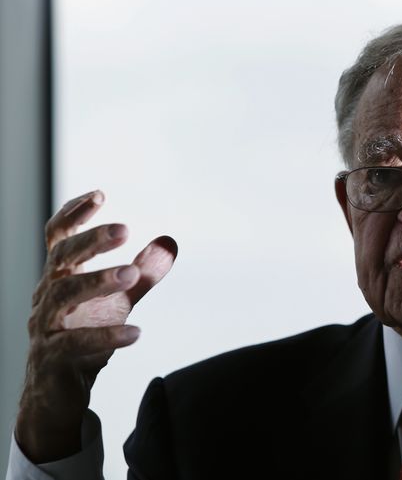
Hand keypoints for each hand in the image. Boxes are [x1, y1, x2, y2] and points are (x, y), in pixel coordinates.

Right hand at [15, 190, 177, 461]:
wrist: (56, 392)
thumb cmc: (83, 334)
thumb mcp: (119, 301)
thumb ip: (143, 273)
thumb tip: (170, 241)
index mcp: (60, 277)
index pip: (59, 237)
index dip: (74, 214)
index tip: (99, 194)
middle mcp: (47, 295)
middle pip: (61, 258)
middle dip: (91, 240)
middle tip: (124, 229)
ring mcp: (45, 327)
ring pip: (63, 296)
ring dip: (97, 281)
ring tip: (131, 274)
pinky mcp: (52, 358)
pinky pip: (75, 345)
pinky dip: (106, 337)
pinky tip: (136, 334)